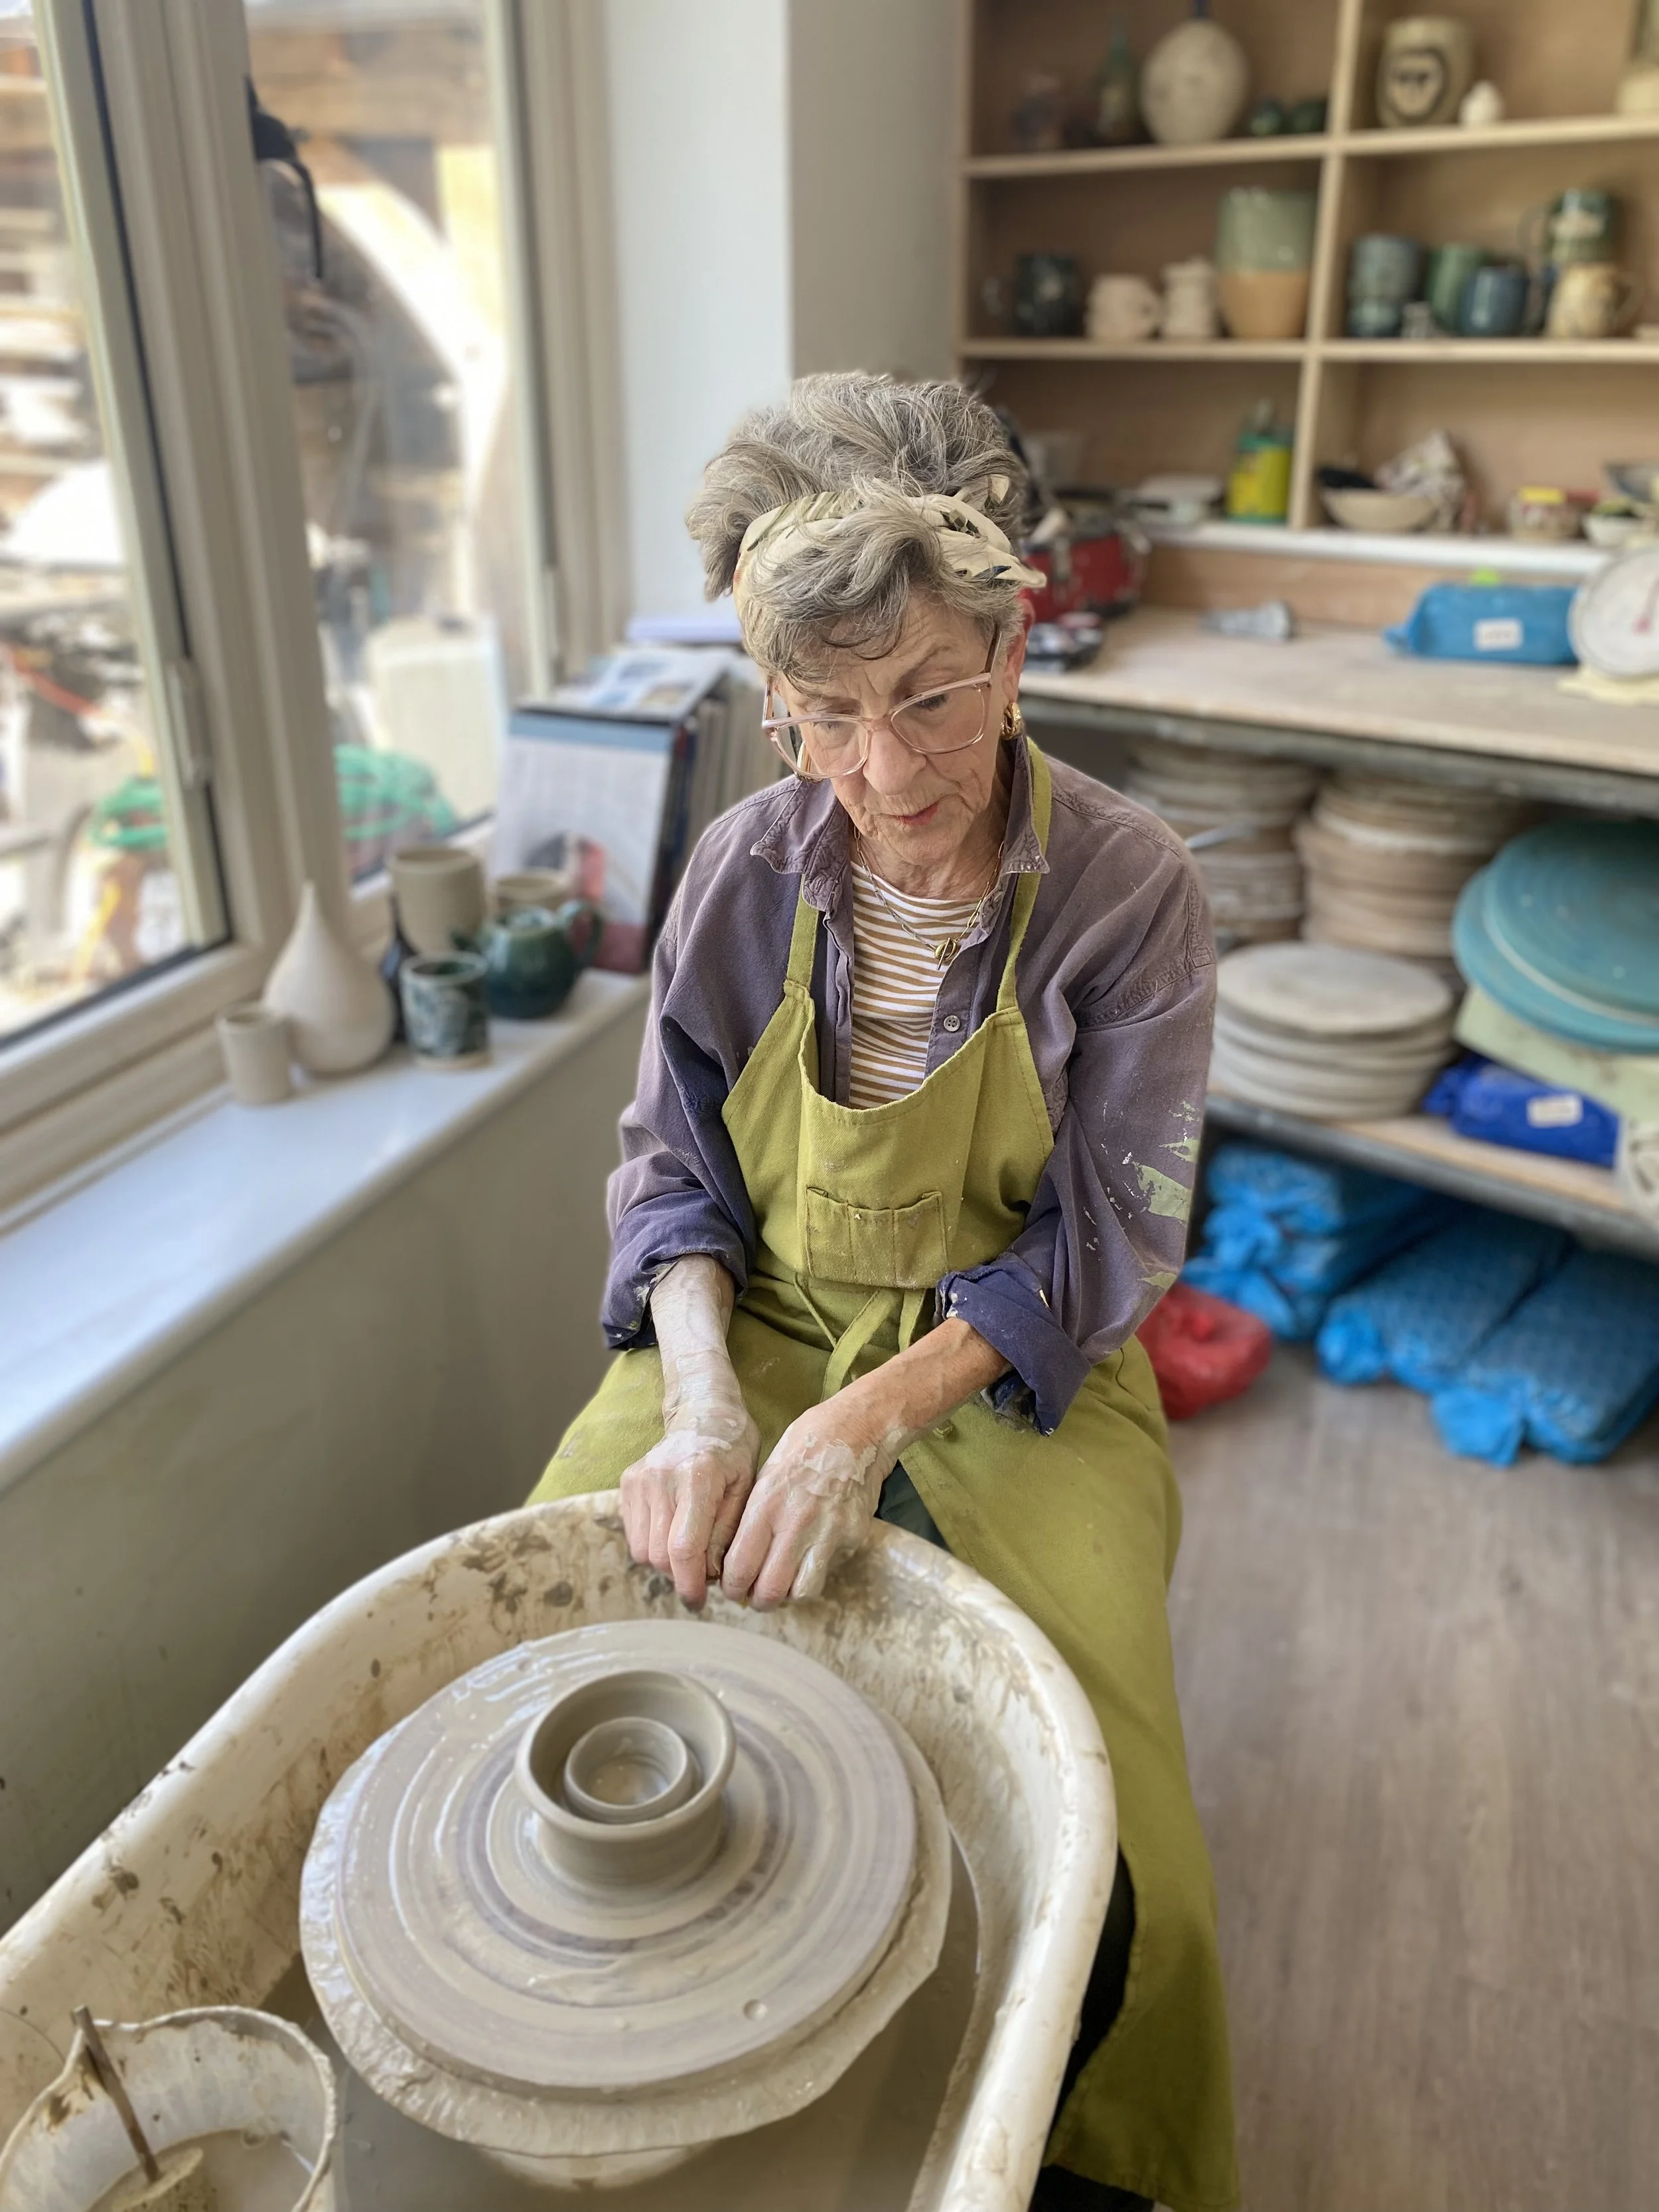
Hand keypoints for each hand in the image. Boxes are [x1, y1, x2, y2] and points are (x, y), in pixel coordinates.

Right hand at [620, 1394, 759, 1608]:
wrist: (702, 1411)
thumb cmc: (733, 1449)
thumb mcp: (746, 1487)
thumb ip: (728, 1532)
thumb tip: (712, 1575)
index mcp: (697, 1478)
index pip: (683, 1547)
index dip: (690, 1583)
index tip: (700, 1601)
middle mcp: (661, 1478)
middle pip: (659, 1555)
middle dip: (681, 1575)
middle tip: (703, 1571)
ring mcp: (639, 1480)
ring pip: (642, 1550)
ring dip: (665, 1562)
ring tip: (689, 1549)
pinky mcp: (627, 1482)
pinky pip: (634, 1534)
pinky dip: (653, 1543)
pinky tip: (674, 1529)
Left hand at [720, 1398, 899, 1608]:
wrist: (857, 1430)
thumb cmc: (806, 1445)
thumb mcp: (767, 1474)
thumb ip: (754, 1515)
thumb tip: (739, 1554)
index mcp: (766, 1505)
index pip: (739, 1566)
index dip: (732, 1585)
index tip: (732, 1586)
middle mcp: (794, 1523)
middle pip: (768, 1589)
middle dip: (757, 1600)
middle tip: (756, 1594)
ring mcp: (827, 1532)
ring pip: (800, 1592)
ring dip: (788, 1595)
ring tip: (784, 1585)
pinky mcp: (851, 1537)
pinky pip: (828, 1571)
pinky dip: (816, 1573)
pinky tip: (811, 1557)